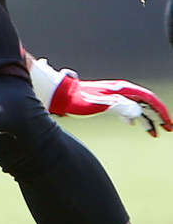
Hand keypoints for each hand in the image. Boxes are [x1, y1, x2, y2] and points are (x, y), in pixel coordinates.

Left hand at [29, 57, 171, 137]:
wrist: (61, 95)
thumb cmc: (79, 99)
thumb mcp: (101, 104)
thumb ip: (120, 107)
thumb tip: (138, 113)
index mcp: (121, 89)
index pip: (148, 98)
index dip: (160, 111)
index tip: (168, 125)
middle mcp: (119, 90)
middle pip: (145, 102)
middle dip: (157, 116)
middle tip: (166, 130)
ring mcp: (113, 95)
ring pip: (136, 106)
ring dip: (147, 119)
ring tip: (153, 133)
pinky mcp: (106, 100)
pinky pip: (126, 108)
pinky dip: (134, 117)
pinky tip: (133, 125)